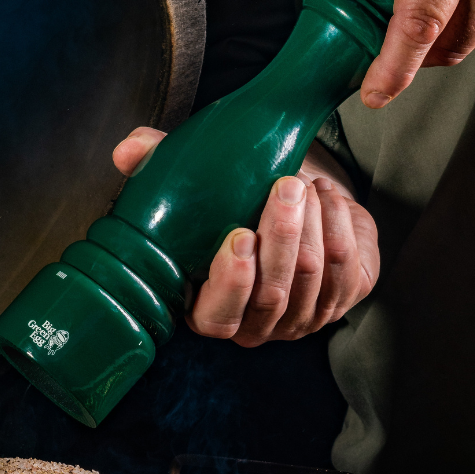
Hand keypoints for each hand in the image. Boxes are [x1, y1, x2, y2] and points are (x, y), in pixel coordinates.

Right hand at [113, 128, 377, 346]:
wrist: (294, 198)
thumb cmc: (235, 199)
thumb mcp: (194, 182)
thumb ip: (156, 165)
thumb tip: (127, 151)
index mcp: (211, 306)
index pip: (218, 317)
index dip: (231, 283)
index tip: (239, 236)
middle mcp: (259, 323)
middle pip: (274, 293)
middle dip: (282, 235)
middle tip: (286, 185)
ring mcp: (304, 316)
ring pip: (312, 276)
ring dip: (312, 223)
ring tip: (304, 183)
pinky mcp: (344, 297)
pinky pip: (348, 268)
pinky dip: (340, 224)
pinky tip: (327, 197)